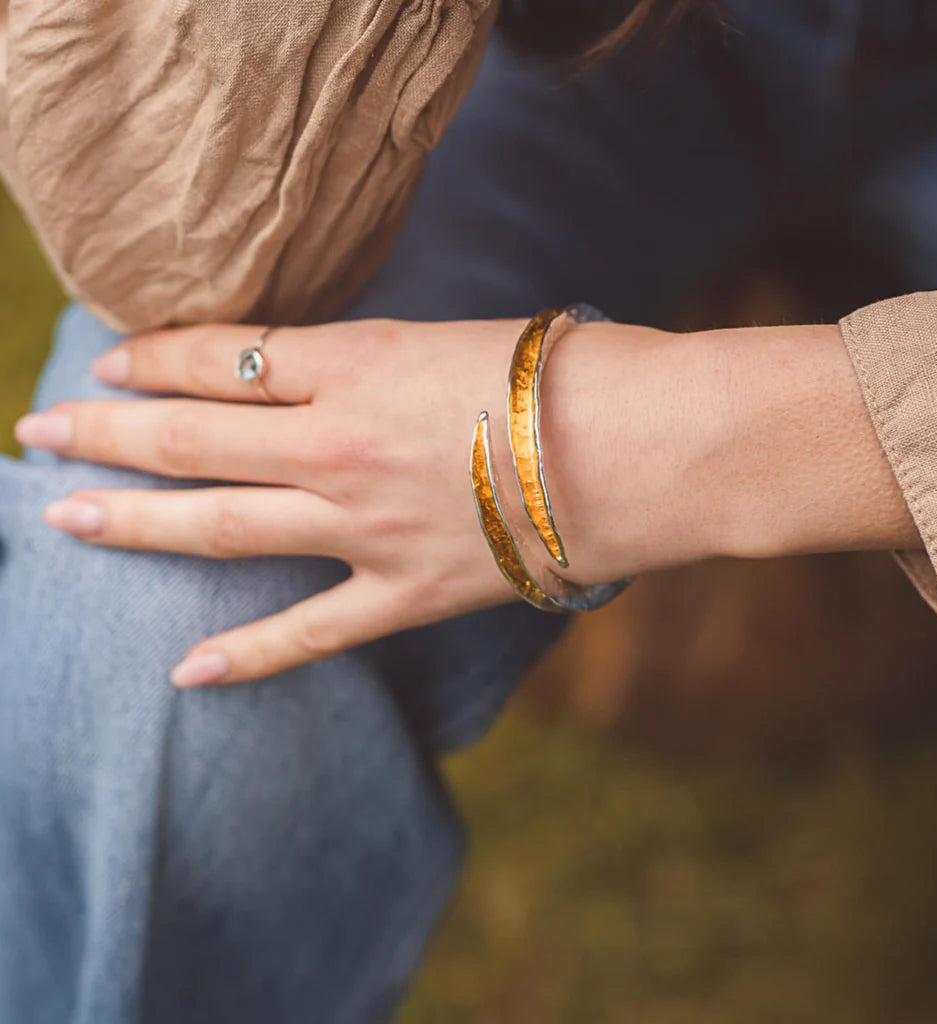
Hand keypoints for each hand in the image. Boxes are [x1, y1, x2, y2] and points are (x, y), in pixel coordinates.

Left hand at [16, 318, 585, 686]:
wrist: (644, 445)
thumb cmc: (564, 372)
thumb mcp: (451, 336)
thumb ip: (370, 359)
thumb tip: (310, 376)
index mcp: (354, 361)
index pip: (221, 355)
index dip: (154, 355)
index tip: (110, 361)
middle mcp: (337, 443)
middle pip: (191, 438)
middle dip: (104, 434)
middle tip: (40, 435)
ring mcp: (364, 526)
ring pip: (220, 525)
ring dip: (132, 522)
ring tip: (62, 519)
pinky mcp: (407, 592)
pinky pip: (308, 632)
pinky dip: (245, 654)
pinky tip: (184, 670)